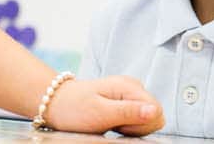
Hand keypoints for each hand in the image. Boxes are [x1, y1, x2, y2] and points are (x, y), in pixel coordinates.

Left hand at [42, 76, 163, 136]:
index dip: (141, 125)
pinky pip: (138, 118)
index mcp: (130, 86)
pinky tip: (111, 123)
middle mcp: (134, 87)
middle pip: (154, 114)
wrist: (57, 103)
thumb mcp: (100, 113)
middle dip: (136, 126)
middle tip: (112, 124)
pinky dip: (126, 125)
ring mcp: (131, 94)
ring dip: (130, 127)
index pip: (157, 111)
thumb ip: (129, 112)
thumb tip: (155, 112)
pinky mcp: (126, 101)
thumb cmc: (74, 109)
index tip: (119, 126)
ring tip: (109, 122)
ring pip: (147, 118)